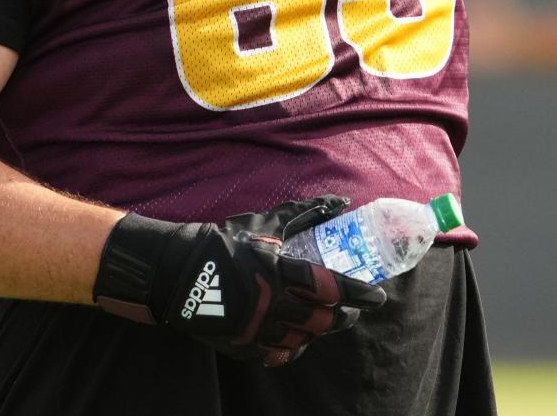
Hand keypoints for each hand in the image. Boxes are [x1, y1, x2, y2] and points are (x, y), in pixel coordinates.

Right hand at [93, 196, 386, 366]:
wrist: (178, 272)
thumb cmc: (224, 241)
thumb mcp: (263, 224)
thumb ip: (302, 214)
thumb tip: (338, 202)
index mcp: (277, 269)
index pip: (328, 286)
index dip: (357, 293)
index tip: (378, 296)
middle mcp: (270, 302)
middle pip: (321, 319)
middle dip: (343, 316)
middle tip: (354, 310)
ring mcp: (256, 328)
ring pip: (303, 338)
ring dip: (320, 330)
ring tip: (328, 320)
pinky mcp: (242, 345)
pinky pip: (279, 354)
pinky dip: (294, 346)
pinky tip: (299, 337)